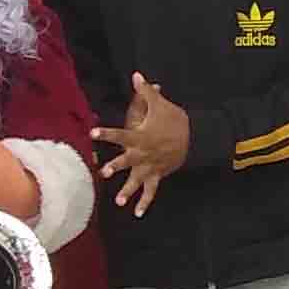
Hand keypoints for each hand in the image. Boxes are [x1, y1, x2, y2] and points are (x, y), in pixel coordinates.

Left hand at [94, 73, 191, 215]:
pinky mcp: (158, 175)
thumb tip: (135, 75)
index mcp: (140, 136)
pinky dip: (145, 202)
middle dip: (116, 166)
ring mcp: (150, 166)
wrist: (196, 137)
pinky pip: (151, 191)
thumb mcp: (160, 104)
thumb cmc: (174, 120)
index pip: (120, 134)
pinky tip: (137, 213)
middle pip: (127, 161)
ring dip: (128, 191)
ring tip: (118, 201)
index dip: (106, 133)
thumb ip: (145, 92)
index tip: (92, 133)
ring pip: (137, 180)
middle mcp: (143, 154)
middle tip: (104, 172)